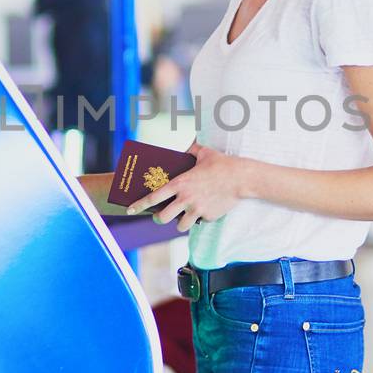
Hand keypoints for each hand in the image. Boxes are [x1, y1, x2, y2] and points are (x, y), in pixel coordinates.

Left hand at [128, 141, 245, 231]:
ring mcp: (197, 209)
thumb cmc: (222, 164)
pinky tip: (204, 211)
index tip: (130, 209)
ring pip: (179, 226)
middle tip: (160, 216)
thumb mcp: (204, 152)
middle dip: (159, 218)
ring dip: (179, 223)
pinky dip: (199, 219)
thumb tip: (186, 146)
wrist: (242, 178)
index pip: (153, 197)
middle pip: (162, 217)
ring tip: (183, 217)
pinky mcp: (208, 216)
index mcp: (180, 183)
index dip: (139, 205)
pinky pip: (199, 222)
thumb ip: (191, 149)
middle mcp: (185, 198)